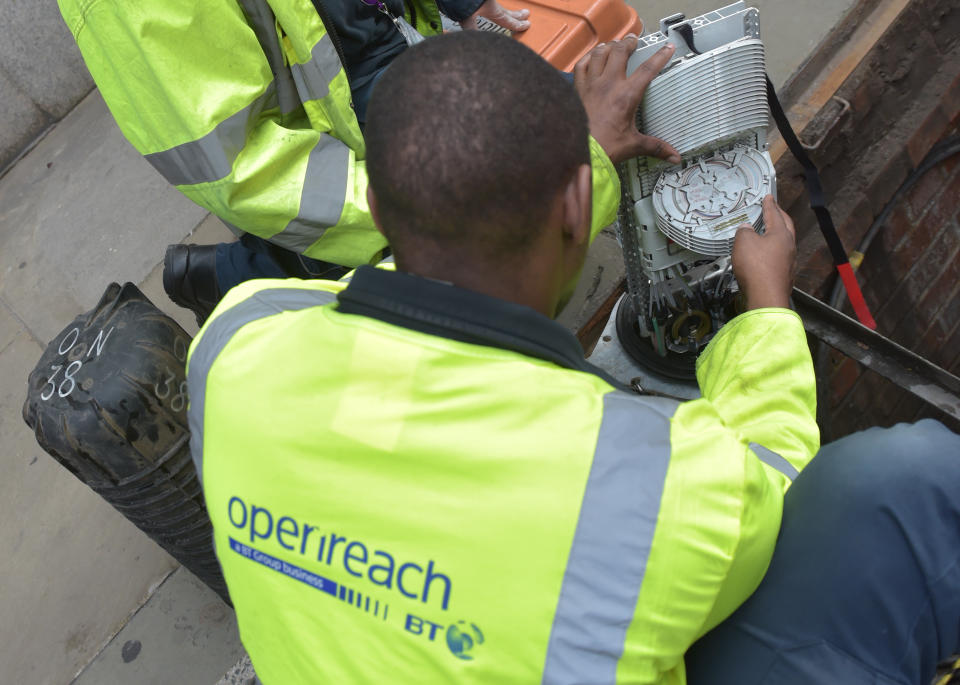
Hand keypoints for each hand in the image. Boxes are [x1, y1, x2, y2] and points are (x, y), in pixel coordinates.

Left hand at [460, 0, 529, 31]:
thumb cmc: (461, 1)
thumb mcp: (466, 18)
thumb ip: (472, 31)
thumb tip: (476, 45)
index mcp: (491, 9)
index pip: (508, 20)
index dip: (518, 24)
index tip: (527, 25)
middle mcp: (490, 3)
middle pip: (506, 11)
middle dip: (516, 14)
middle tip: (526, 13)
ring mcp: (485, 0)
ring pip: (498, 6)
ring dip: (505, 10)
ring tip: (512, 12)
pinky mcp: (477, 0)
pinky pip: (490, 3)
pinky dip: (493, 7)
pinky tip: (490, 8)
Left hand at [574, 37, 680, 164]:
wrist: (579, 152)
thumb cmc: (606, 148)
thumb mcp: (634, 145)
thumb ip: (656, 147)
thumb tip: (675, 156)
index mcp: (626, 95)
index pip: (647, 69)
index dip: (660, 56)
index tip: (668, 47)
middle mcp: (608, 84)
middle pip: (619, 52)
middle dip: (628, 43)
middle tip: (633, 41)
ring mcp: (591, 85)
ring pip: (599, 54)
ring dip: (608, 47)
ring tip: (613, 45)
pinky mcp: (578, 90)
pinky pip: (580, 66)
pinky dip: (587, 59)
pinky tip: (591, 58)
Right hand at [732, 195, 796, 309]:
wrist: (766, 297)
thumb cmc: (756, 267)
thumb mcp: (743, 243)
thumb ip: (744, 232)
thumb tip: (746, 228)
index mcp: (781, 234)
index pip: (775, 214)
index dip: (770, 205)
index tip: (769, 197)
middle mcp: (789, 246)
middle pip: (786, 226)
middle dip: (780, 216)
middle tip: (774, 210)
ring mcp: (789, 261)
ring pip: (785, 242)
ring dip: (778, 234)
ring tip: (769, 231)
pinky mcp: (785, 275)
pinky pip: (781, 256)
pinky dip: (774, 251)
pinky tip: (767, 254)